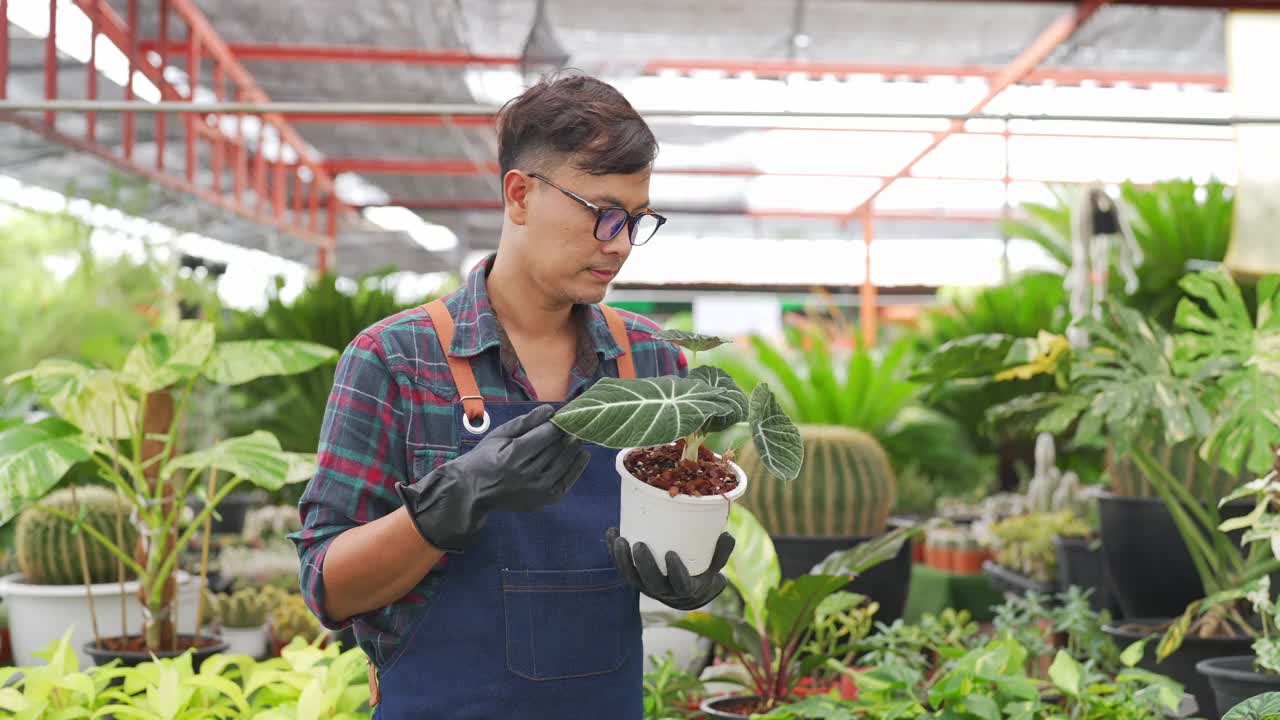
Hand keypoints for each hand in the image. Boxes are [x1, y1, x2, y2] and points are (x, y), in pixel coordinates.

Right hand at [397, 405, 589, 550]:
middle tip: (575, 422)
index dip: (558, 423)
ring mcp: (538, 490)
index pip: (547, 434)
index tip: (564, 415)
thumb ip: (525, 422)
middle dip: (567, 433)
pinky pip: (567, 481)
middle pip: (558, 448)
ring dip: (575, 447)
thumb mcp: (500, 435)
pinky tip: (583, 454)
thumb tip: (550, 410)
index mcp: (515, 455)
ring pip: (565, 463)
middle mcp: (529, 474)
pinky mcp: (544, 500)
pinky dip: (577, 467)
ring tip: (578, 434)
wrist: (473, 492)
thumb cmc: (485, 458)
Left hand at [606, 528, 734, 610]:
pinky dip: (615, 552)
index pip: (679, 585)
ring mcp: (646, 586)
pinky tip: (612, 532)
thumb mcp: (715, 566)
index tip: (672, 554)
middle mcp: (663, 591)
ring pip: (631, 577)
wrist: (684, 593)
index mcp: (685, 590)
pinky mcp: (635, 578)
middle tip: (639, 545)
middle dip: (642, 564)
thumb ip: (721, 552)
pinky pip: (622, 567)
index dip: (675, 572)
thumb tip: (727, 535)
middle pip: (650, 583)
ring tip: (620, 539)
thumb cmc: (702, 574)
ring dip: (622, 560)